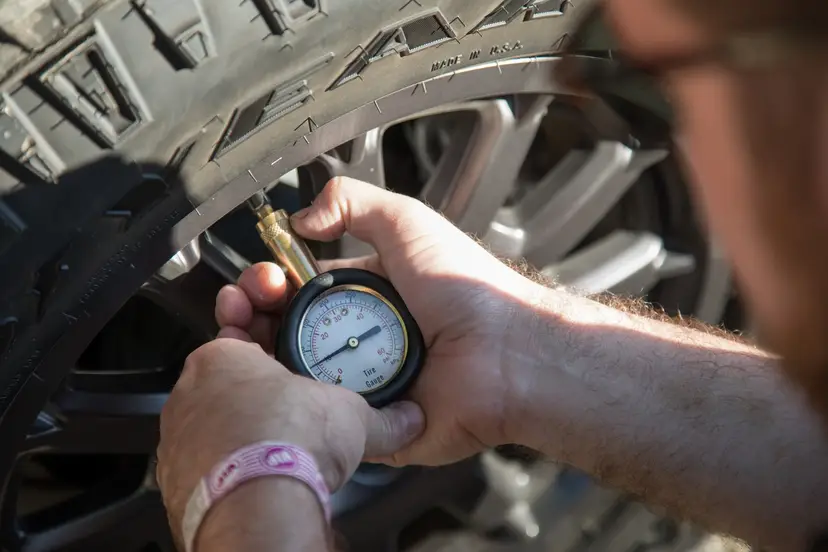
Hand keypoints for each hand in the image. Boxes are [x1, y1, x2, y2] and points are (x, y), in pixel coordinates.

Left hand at [156, 338, 423, 544]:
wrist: (257, 506)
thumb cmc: (289, 441)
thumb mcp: (354, 417)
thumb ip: (384, 417)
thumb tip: (409, 420)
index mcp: (221, 359)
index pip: (243, 340)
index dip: (271, 349)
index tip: (290, 360)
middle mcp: (190, 394)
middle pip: (227, 383)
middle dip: (258, 392)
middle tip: (291, 406)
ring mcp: (178, 440)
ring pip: (213, 424)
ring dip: (241, 430)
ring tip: (280, 445)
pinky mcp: (176, 481)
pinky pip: (205, 465)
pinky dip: (229, 467)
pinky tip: (259, 476)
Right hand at [216, 177, 538, 465]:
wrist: (505, 351)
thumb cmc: (467, 287)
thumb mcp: (407, 221)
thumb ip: (354, 203)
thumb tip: (304, 218)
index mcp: (369, 298)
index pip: (303, 294)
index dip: (272, 287)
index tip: (257, 283)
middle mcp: (364, 342)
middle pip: (291, 335)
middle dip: (255, 320)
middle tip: (239, 311)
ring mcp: (367, 387)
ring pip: (297, 381)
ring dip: (262, 362)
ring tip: (241, 341)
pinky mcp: (374, 429)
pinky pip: (323, 423)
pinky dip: (294, 407)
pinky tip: (270, 386)